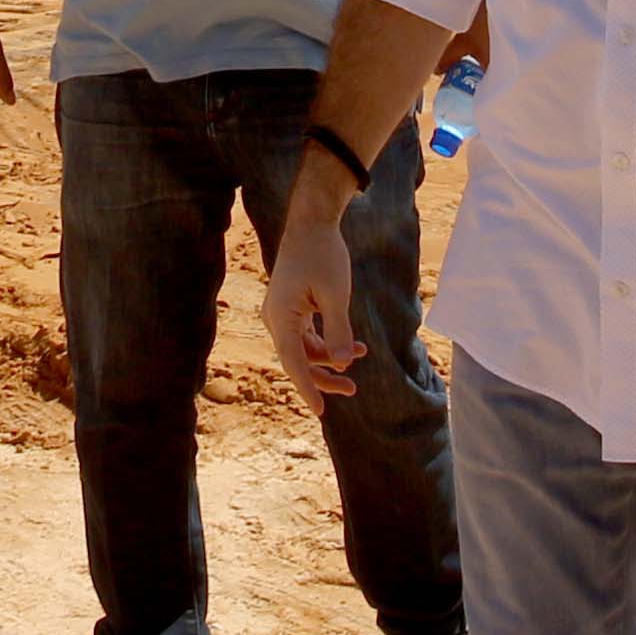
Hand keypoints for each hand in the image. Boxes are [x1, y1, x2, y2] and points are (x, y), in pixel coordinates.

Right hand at [261, 203, 363, 399]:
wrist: (312, 223)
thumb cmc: (323, 254)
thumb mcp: (336, 293)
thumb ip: (338, 329)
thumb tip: (343, 363)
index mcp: (281, 316)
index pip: (294, 362)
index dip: (308, 388)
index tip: (321, 411)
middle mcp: (276, 318)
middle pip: (298, 360)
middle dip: (324, 376)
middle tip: (352, 390)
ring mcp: (282, 313)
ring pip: (304, 349)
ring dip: (330, 357)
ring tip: (360, 357)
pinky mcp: (292, 308)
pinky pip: (307, 335)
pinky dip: (329, 341)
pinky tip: (354, 345)